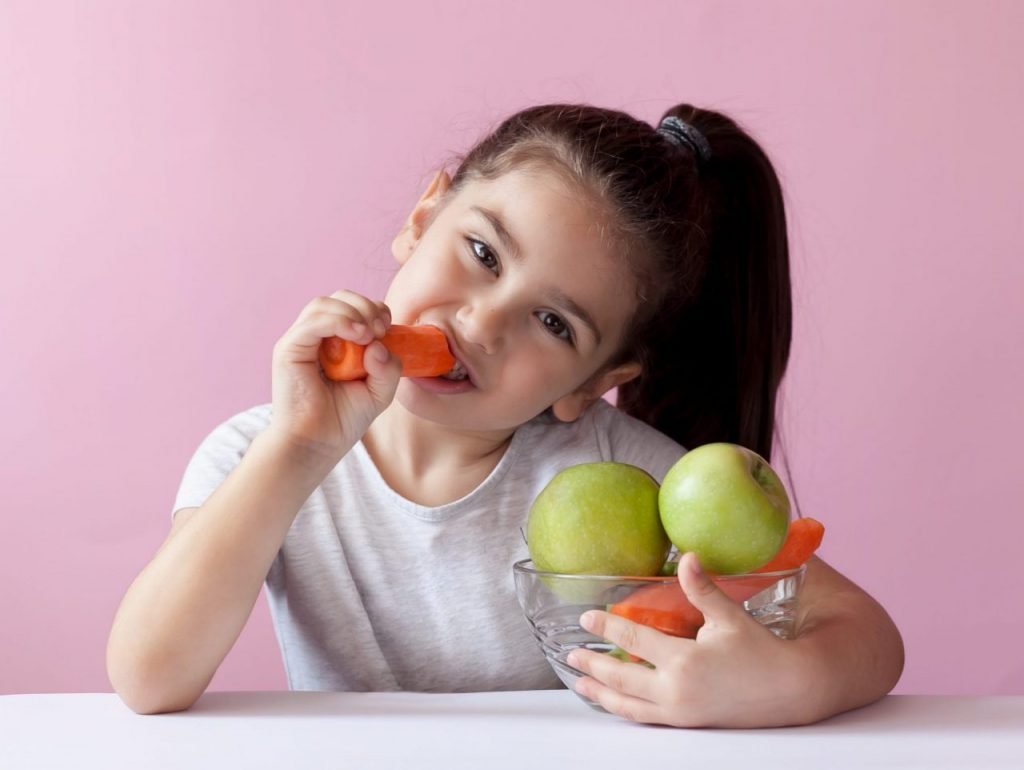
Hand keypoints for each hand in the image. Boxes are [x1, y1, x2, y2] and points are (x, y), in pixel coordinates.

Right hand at [267, 290, 401, 462]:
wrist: (317, 444)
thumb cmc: (343, 419)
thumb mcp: (380, 392)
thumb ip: (388, 368)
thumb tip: (378, 343)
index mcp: (337, 342)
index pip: (354, 307)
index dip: (374, 309)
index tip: (388, 329)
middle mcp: (317, 337)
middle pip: (339, 298)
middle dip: (365, 306)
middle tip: (381, 329)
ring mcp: (301, 341)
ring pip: (324, 304)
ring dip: (353, 313)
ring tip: (369, 334)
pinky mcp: (289, 349)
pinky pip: (312, 322)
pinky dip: (338, 321)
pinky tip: (358, 336)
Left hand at [566, 552, 813, 727]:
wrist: (791, 691)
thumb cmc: (762, 651)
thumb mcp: (730, 616)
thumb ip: (703, 588)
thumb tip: (687, 555)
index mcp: (684, 661)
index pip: (634, 639)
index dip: (607, 626)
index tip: (586, 618)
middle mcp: (676, 690)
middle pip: (621, 676)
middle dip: (593, 664)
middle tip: (572, 653)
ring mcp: (679, 711)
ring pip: (629, 704)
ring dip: (602, 692)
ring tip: (581, 683)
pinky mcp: (687, 723)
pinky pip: (646, 718)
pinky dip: (624, 709)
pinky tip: (615, 702)